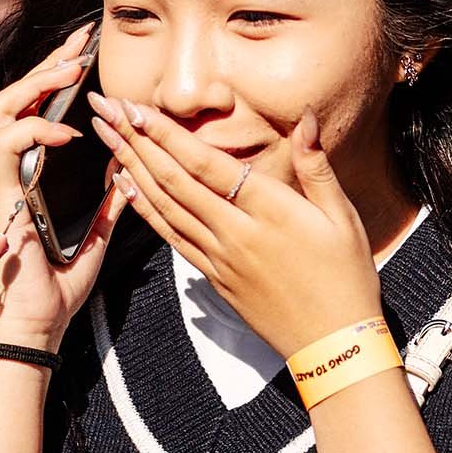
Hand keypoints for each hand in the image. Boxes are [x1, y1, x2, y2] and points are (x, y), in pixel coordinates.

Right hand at [0, 27, 127, 351]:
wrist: (37, 326)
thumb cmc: (58, 288)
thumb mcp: (96, 237)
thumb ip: (110, 204)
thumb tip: (130, 174)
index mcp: (27, 176)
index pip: (34, 110)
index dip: (56, 76)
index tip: (85, 48)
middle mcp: (8, 174)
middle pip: (12, 98)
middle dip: (45, 64)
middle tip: (80, 43)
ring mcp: (0, 183)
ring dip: (35, 86)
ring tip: (71, 72)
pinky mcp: (0, 198)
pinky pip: (6, 146)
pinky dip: (35, 131)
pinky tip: (66, 133)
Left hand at [90, 98, 382, 356]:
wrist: (334, 344)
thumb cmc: (345, 278)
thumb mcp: (342, 217)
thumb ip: (315, 164)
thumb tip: (304, 118)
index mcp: (269, 210)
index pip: (206, 164)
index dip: (167, 135)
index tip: (136, 108)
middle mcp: (236, 232)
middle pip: (174, 179)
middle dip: (135, 140)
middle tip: (105, 107)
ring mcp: (220, 257)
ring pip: (165, 206)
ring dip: (132, 168)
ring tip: (107, 138)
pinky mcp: (213, 276)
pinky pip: (170, 236)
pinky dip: (144, 208)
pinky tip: (126, 186)